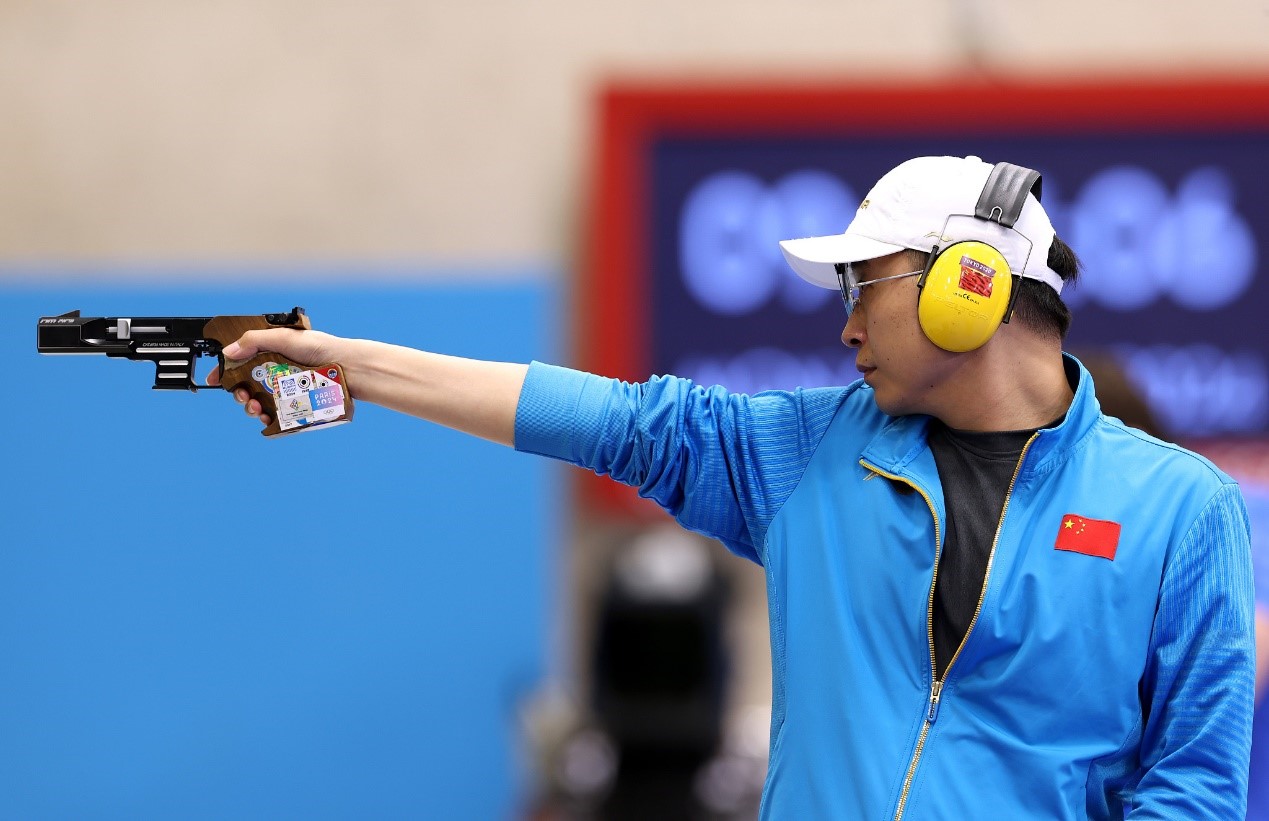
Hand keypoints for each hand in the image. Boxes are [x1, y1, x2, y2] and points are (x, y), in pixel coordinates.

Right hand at [206, 328, 346, 425]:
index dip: (226, 371)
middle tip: (242, 396)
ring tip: (254, 408)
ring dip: (251, 407)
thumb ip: (255, 341)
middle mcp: (278, 372)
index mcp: (272, 353)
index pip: (242, 361)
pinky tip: (266, 418)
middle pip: (248, 385)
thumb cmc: (323, 348)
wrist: (350, 368)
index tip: (214, 380)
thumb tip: (228, 353)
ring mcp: (287, 390)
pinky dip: (267, 418)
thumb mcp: (285, 337)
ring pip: (260, 402)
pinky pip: (277, 415)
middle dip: (238, 393)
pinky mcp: (297, 405)